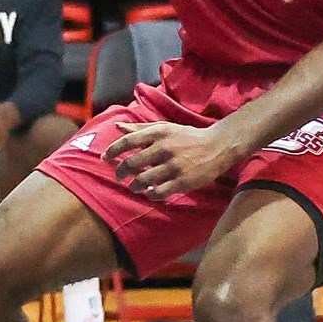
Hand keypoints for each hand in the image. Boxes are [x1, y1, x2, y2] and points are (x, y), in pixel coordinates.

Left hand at [104, 121, 239, 198]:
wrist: (217, 146)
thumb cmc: (187, 137)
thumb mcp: (164, 128)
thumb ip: (139, 129)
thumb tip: (117, 127)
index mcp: (158, 134)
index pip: (127, 141)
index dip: (113, 150)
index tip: (105, 158)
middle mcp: (164, 148)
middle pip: (132, 163)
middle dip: (121, 172)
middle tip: (119, 176)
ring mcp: (174, 166)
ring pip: (144, 180)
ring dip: (134, 185)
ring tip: (134, 186)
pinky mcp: (183, 181)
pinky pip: (159, 191)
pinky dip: (151, 194)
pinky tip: (150, 192)